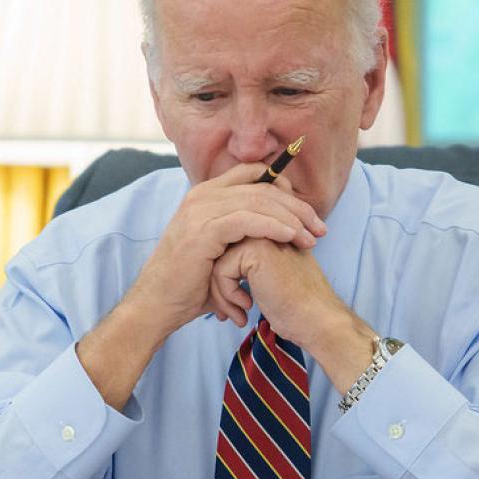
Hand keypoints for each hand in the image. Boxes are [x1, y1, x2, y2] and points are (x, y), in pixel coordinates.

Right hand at [125, 162, 325, 339]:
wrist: (158, 304)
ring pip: (259, 200)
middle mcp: (202, 196)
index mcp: (205, 195)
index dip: (285, 187)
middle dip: (297, 206)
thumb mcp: (219, 250)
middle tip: (320, 228)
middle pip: (262, 186)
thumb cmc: (190, 283)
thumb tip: (275, 231)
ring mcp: (200, 210)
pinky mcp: (204, 229)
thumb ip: (241, 234)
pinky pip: (249, 219)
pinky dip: (274, 227)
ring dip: (292, 218)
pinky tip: (292, 238)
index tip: (307, 213)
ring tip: (312, 238)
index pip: (253, 174)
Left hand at [209, 238, 376, 393]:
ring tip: (237, 314)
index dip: (225, 281)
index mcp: (270, 230)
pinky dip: (227, 295)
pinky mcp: (256, 250)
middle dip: (219, 287)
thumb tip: (214, 270)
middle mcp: (266, 227)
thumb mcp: (269, 278)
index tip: (233, 306)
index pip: (226, 249)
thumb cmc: (296, 307)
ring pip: (217, 262)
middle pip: (219, 253)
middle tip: (228, 312)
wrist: (317, 320)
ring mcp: (262, 235)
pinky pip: (221, 271)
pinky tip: (247, 306)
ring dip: (221, 294)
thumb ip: (247, 265)